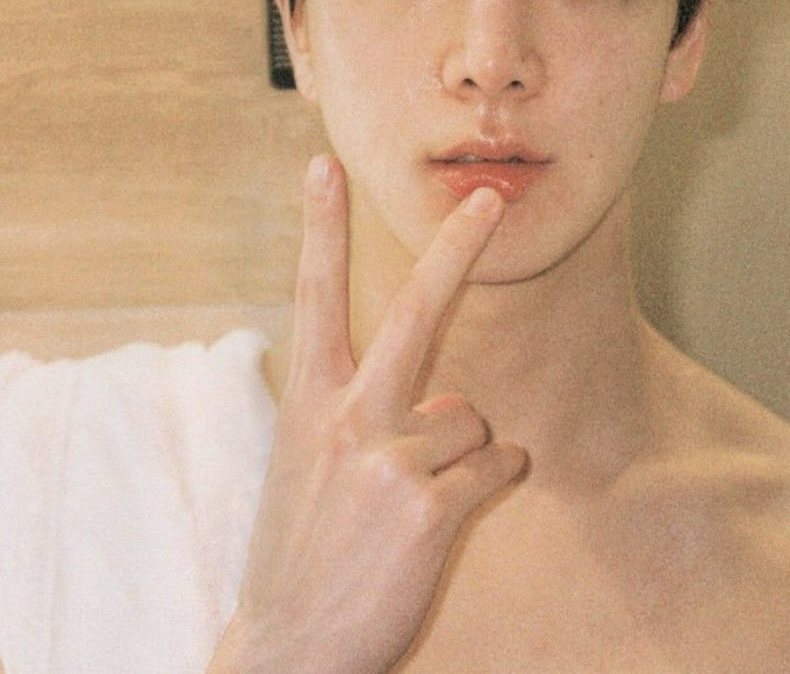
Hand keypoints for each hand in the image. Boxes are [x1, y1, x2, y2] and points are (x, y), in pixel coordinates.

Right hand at [208, 154, 526, 673]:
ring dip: (464, 450)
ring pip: (473, 415)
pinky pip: (500, 461)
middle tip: (490, 200)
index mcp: (308, 399)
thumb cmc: (306, 546)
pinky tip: (451, 518)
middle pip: (416, 309)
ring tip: (418, 499)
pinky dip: (494, 479)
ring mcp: (388, 457)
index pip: (312, 295)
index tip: (323, 164)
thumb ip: (371, 414)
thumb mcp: (311, 463)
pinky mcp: (430, 504)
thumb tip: (456, 399)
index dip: (319, 226)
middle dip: (457, 247)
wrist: (289, 648)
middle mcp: (347, 416)